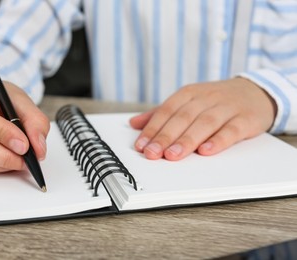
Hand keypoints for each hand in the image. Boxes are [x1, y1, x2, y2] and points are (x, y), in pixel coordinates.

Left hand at [129, 78, 276, 160]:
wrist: (255, 92)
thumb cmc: (215, 101)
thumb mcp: (188, 101)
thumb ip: (162, 113)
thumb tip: (134, 123)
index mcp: (189, 94)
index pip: (166, 111)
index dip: (152, 128)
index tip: (140, 145)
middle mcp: (206, 98)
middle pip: (183, 118)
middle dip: (165, 136)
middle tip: (152, 154)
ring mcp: (227, 108)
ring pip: (205, 123)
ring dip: (187, 140)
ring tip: (172, 155)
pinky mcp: (246, 119)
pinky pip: (232, 130)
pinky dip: (218, 140)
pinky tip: (206, 151)